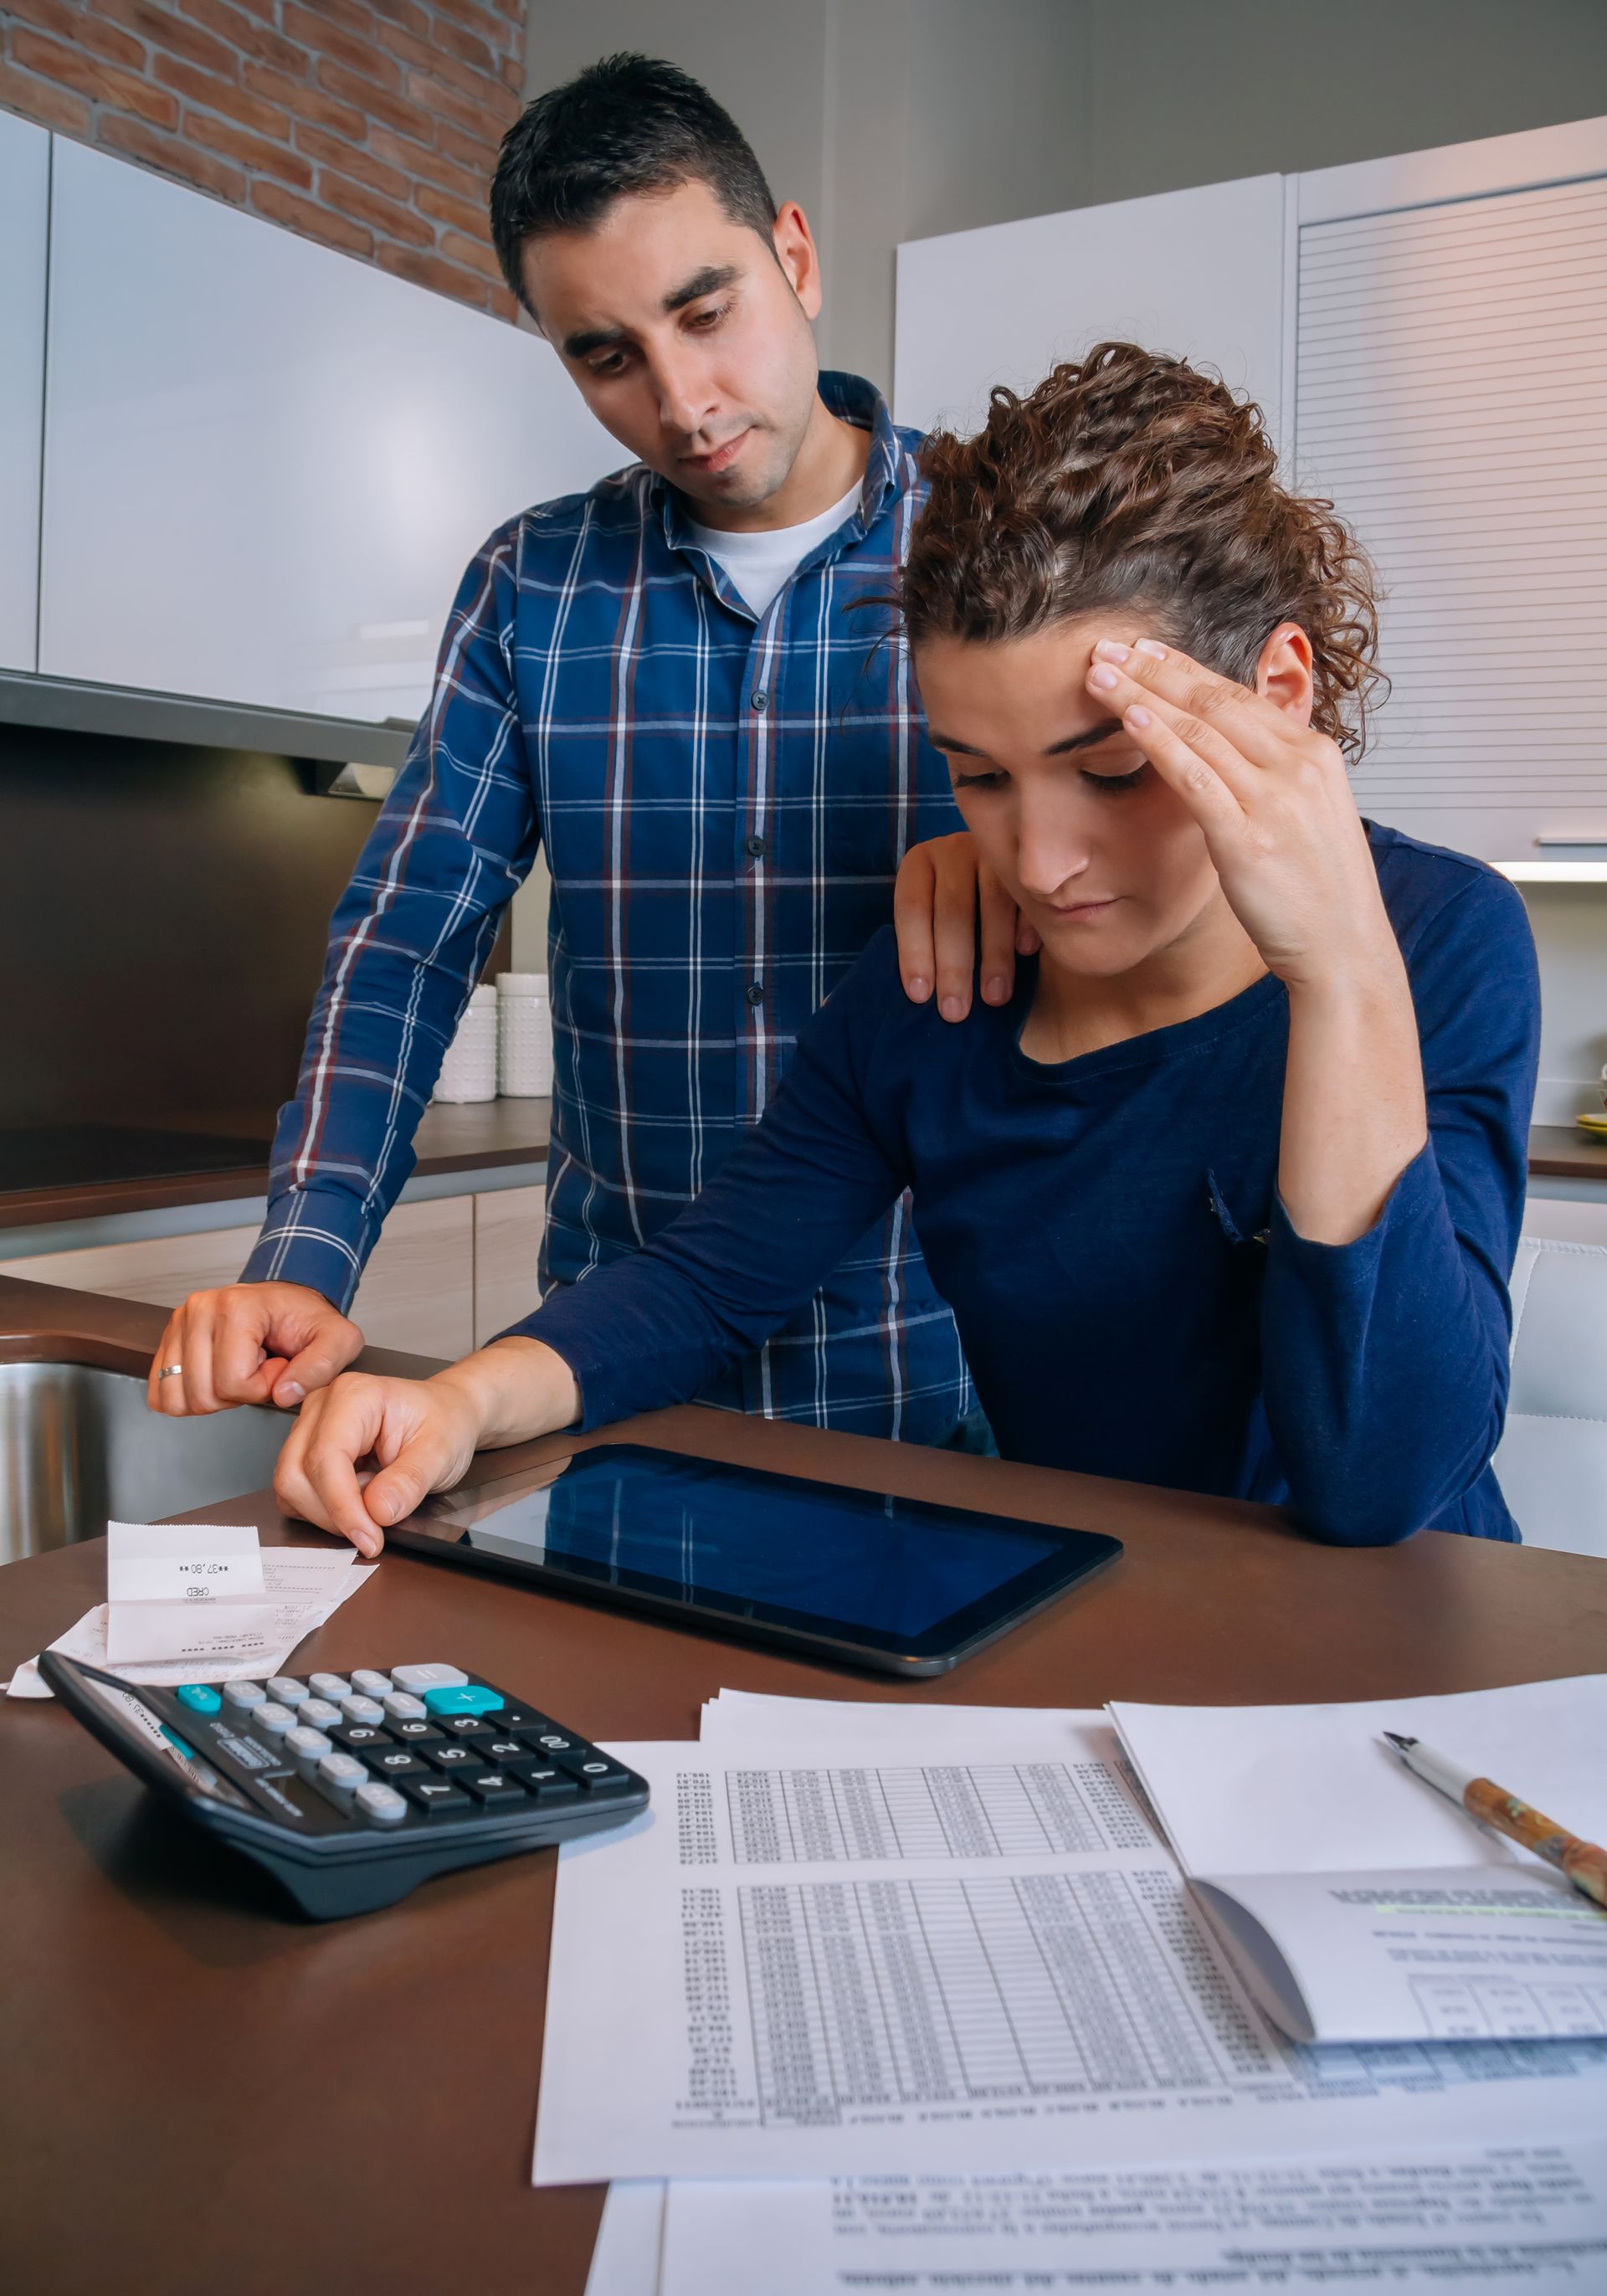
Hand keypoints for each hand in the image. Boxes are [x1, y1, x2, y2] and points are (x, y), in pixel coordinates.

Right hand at [148, 1281, 362, 1417]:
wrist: (288, 1302)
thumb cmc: (308, 1320)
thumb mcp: (338, 1340)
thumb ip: (321, 1367)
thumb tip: (284, 1394)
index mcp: (237, 1307)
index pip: (233, 1382)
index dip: (262, 1388)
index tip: (278, 1365)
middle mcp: (200, 1309)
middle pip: (202, 1394)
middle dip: (238, 1394)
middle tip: (259, 1367)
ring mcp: (179, 1322)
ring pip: (179, 1397)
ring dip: (215, 1395)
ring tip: (240, 1369)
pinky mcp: (169, 1338)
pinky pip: (160, 1391)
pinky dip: (190, 1396)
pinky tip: (216, 1376)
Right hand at [272, 1338, 580, 1555]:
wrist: (459, 1412)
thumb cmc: (451, 1422)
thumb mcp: (442, 1451)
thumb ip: (407, 1481)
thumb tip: (377, 1511)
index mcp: (352, 1397)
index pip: (324, 1463)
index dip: (344, 1509)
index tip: (371, 1538)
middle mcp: (322, 1405)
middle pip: (296, 1477)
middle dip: (330, 1515)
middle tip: (371, 1538)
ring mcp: (311, 1425)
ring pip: (290, 1484)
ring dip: (325, 1514)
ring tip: (368, 1522)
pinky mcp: (312, 1446)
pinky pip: (300, 1486)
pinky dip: (324, 1508)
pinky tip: (358, 1510)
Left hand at [894, 830, 1039, 1021]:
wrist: (987, 875)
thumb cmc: (949, 912)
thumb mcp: (928, 918)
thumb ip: (925, 942)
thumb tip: (922, 996)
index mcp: (919, 864)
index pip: (912, 909)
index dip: (914, 953)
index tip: (920, 996)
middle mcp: (953, 851)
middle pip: (952, 910)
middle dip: (954, 966)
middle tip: (955, 1011)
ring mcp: (993, 853)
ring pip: (993, 903)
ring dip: (994, 955)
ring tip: (993, 998)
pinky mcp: (1026, 864)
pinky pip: (1028, 895)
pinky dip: (1027, 925)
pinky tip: (1025, 954)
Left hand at [1084, 637, 1394, 989]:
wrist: (1345, 949)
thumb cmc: (1320, 891)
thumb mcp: (1307, 815)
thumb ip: (1272, 777)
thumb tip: (1229, 751)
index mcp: (1314, 753)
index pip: (1239, 694)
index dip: (1185, 668)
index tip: (1145, 649)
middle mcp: (1298, 765)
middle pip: (1214, 699)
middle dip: (1154, 668)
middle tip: (1107, 646)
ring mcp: (1275, 799)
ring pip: (1199, 728)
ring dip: (1142, 695)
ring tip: (1099, 674)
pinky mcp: (1248, 837)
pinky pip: (1195, 777)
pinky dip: (1160, 743)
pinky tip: (1128, 718)